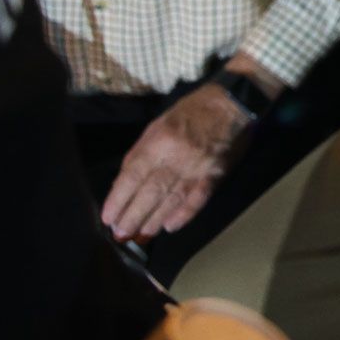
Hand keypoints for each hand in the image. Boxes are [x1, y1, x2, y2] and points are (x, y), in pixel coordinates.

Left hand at [100, 84, 252, 243]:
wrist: (231, 104)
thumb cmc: (190, 111)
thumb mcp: (158, 124)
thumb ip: (142, 152)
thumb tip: (127, 181)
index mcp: (158, 142)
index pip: (132, 176)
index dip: (118, 200)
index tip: (108, 217)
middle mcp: (175, 158)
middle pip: (149, 194)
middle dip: (132, 217)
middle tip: (121, 234)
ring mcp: (196, 169)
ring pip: (171, 201)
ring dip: (153, 221)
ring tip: (141, 235)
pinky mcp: (214, 176)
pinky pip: (197, 200)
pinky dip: (184, 215)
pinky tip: (170, 227)